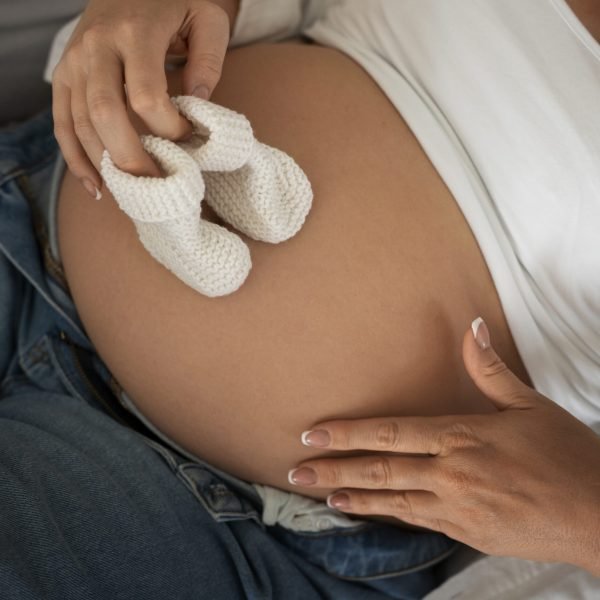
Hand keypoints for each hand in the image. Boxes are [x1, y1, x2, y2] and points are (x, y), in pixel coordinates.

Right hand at [52, 0, 238, 194]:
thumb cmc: (174, 3)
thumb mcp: (205, 19)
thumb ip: (209, 60)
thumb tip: (197, 109)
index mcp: (134, 32)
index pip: (146, 96)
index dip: (169, 128)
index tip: (189, 138)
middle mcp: (96, 47)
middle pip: (105, 114)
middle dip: (131, 157)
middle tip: (156, 184)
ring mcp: (74, 61)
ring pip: (80, 123)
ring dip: (105, 164)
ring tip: (132, 193)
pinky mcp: (64, 75)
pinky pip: (61, 122)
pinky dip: (75, 158)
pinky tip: (96, 186)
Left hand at [289, 318, 599, 574]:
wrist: (599, 515)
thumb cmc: (567, 456)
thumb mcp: (530, 406)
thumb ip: (490, 369)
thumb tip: (471, 325)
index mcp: (463, 437)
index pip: (391, 433)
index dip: (348, 433)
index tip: (314, 433)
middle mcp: (452, 473)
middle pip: (380, 468)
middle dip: (333, 467)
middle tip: (295, 469)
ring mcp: (457, 507)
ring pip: (391, 499)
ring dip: (351, 494)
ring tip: (317, 492)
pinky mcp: (466, 533)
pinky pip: (415, 520)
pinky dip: (383, 514)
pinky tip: (362, 511)